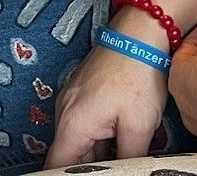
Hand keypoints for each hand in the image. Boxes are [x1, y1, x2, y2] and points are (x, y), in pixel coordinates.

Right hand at [43, 13, 172, 164]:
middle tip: (116, 166)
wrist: (140, 33)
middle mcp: (65, 110)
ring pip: (79, 138)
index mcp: (73, 124)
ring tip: (123, 149)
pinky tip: (121, 134)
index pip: (56, 166)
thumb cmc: (138, 74)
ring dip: (97, 150)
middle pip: (70, 153)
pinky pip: (84, 121)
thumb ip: (128, 159)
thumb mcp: (139, 127)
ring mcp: (72, 98)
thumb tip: (125, 171)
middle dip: (90, 165)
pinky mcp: (82, 90)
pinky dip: (99, 134)